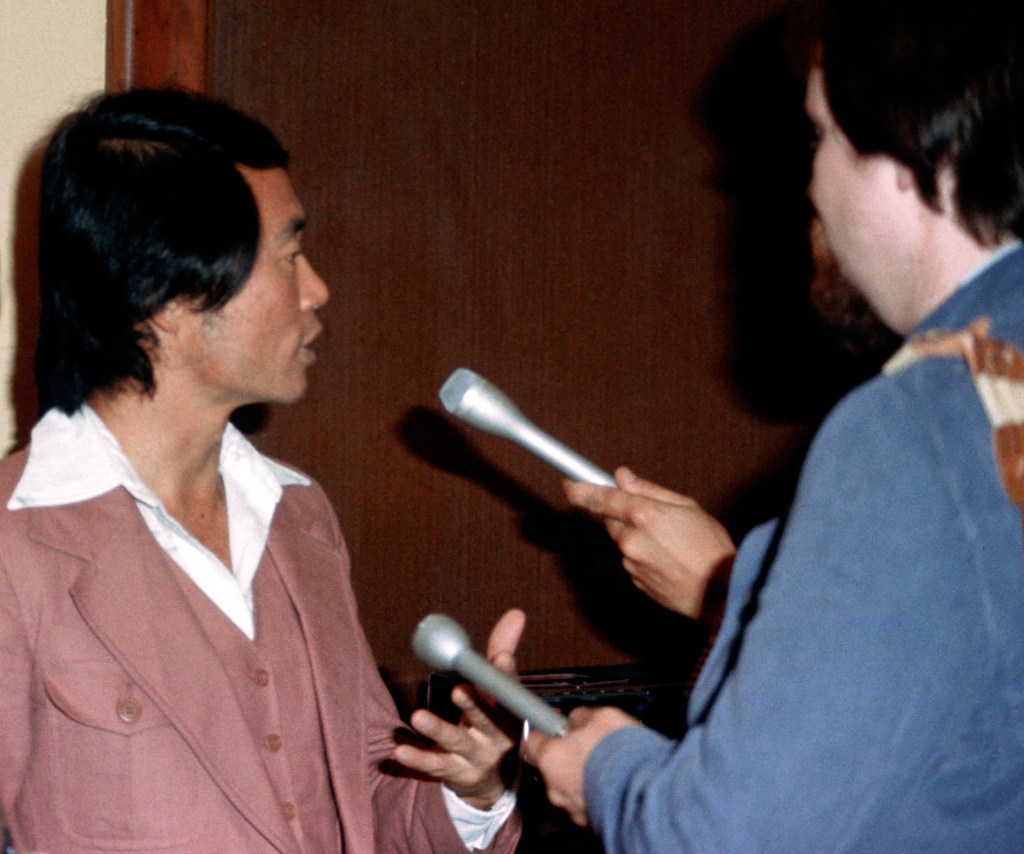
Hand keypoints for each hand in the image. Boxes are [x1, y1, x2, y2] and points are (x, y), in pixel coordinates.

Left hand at [393, 608, 525, 808]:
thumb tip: (515, 613)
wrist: (495, 780)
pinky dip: (418, 758)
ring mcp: (476, 757)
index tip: (501, 657)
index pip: (510, 692)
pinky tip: (400, 750)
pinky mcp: (454, 773)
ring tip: (418, 716)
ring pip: (457, 742)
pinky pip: (435, 765)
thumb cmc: (494, 721)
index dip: (506, 675)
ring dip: (438, 729)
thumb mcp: (499, 691)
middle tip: (459, 689)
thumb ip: (502, 651)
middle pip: (486, 720)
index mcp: (509, 713)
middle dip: (474, 705)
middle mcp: (497, 736)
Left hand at [522, 705, 639, 825]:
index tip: (552, 730)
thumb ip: (580, 717)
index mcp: (550, 757)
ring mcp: (571, 809)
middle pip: (552, 768)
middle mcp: (554, 787)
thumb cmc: (620, 753)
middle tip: (589, 748)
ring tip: (609, 769)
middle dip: (568, 759)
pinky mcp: (590, 823)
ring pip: (570, 789)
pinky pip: (588, 804)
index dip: (543, 735)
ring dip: (584, 779)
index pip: (531, 744)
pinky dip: (598, 795)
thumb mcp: (600, 716)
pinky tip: (616, 786)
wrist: (646, 792)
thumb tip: (576, 719)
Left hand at [564, 467, 734, 620]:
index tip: (568, 484)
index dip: (580, 490)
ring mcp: (630, 563)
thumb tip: (622, 476)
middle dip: (623, 515)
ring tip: (671, 543)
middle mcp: (631, 539)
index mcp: (643, 514)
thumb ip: (648, 490)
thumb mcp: (687, 506)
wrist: (723, 592)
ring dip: (637, 537)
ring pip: (623, 541)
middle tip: (653, 518)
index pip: (601, 497)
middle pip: (610, 519)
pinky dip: (644, 556)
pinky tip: (669, 559)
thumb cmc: (711, 547)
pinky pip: (631, 561)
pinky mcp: (634, 581)